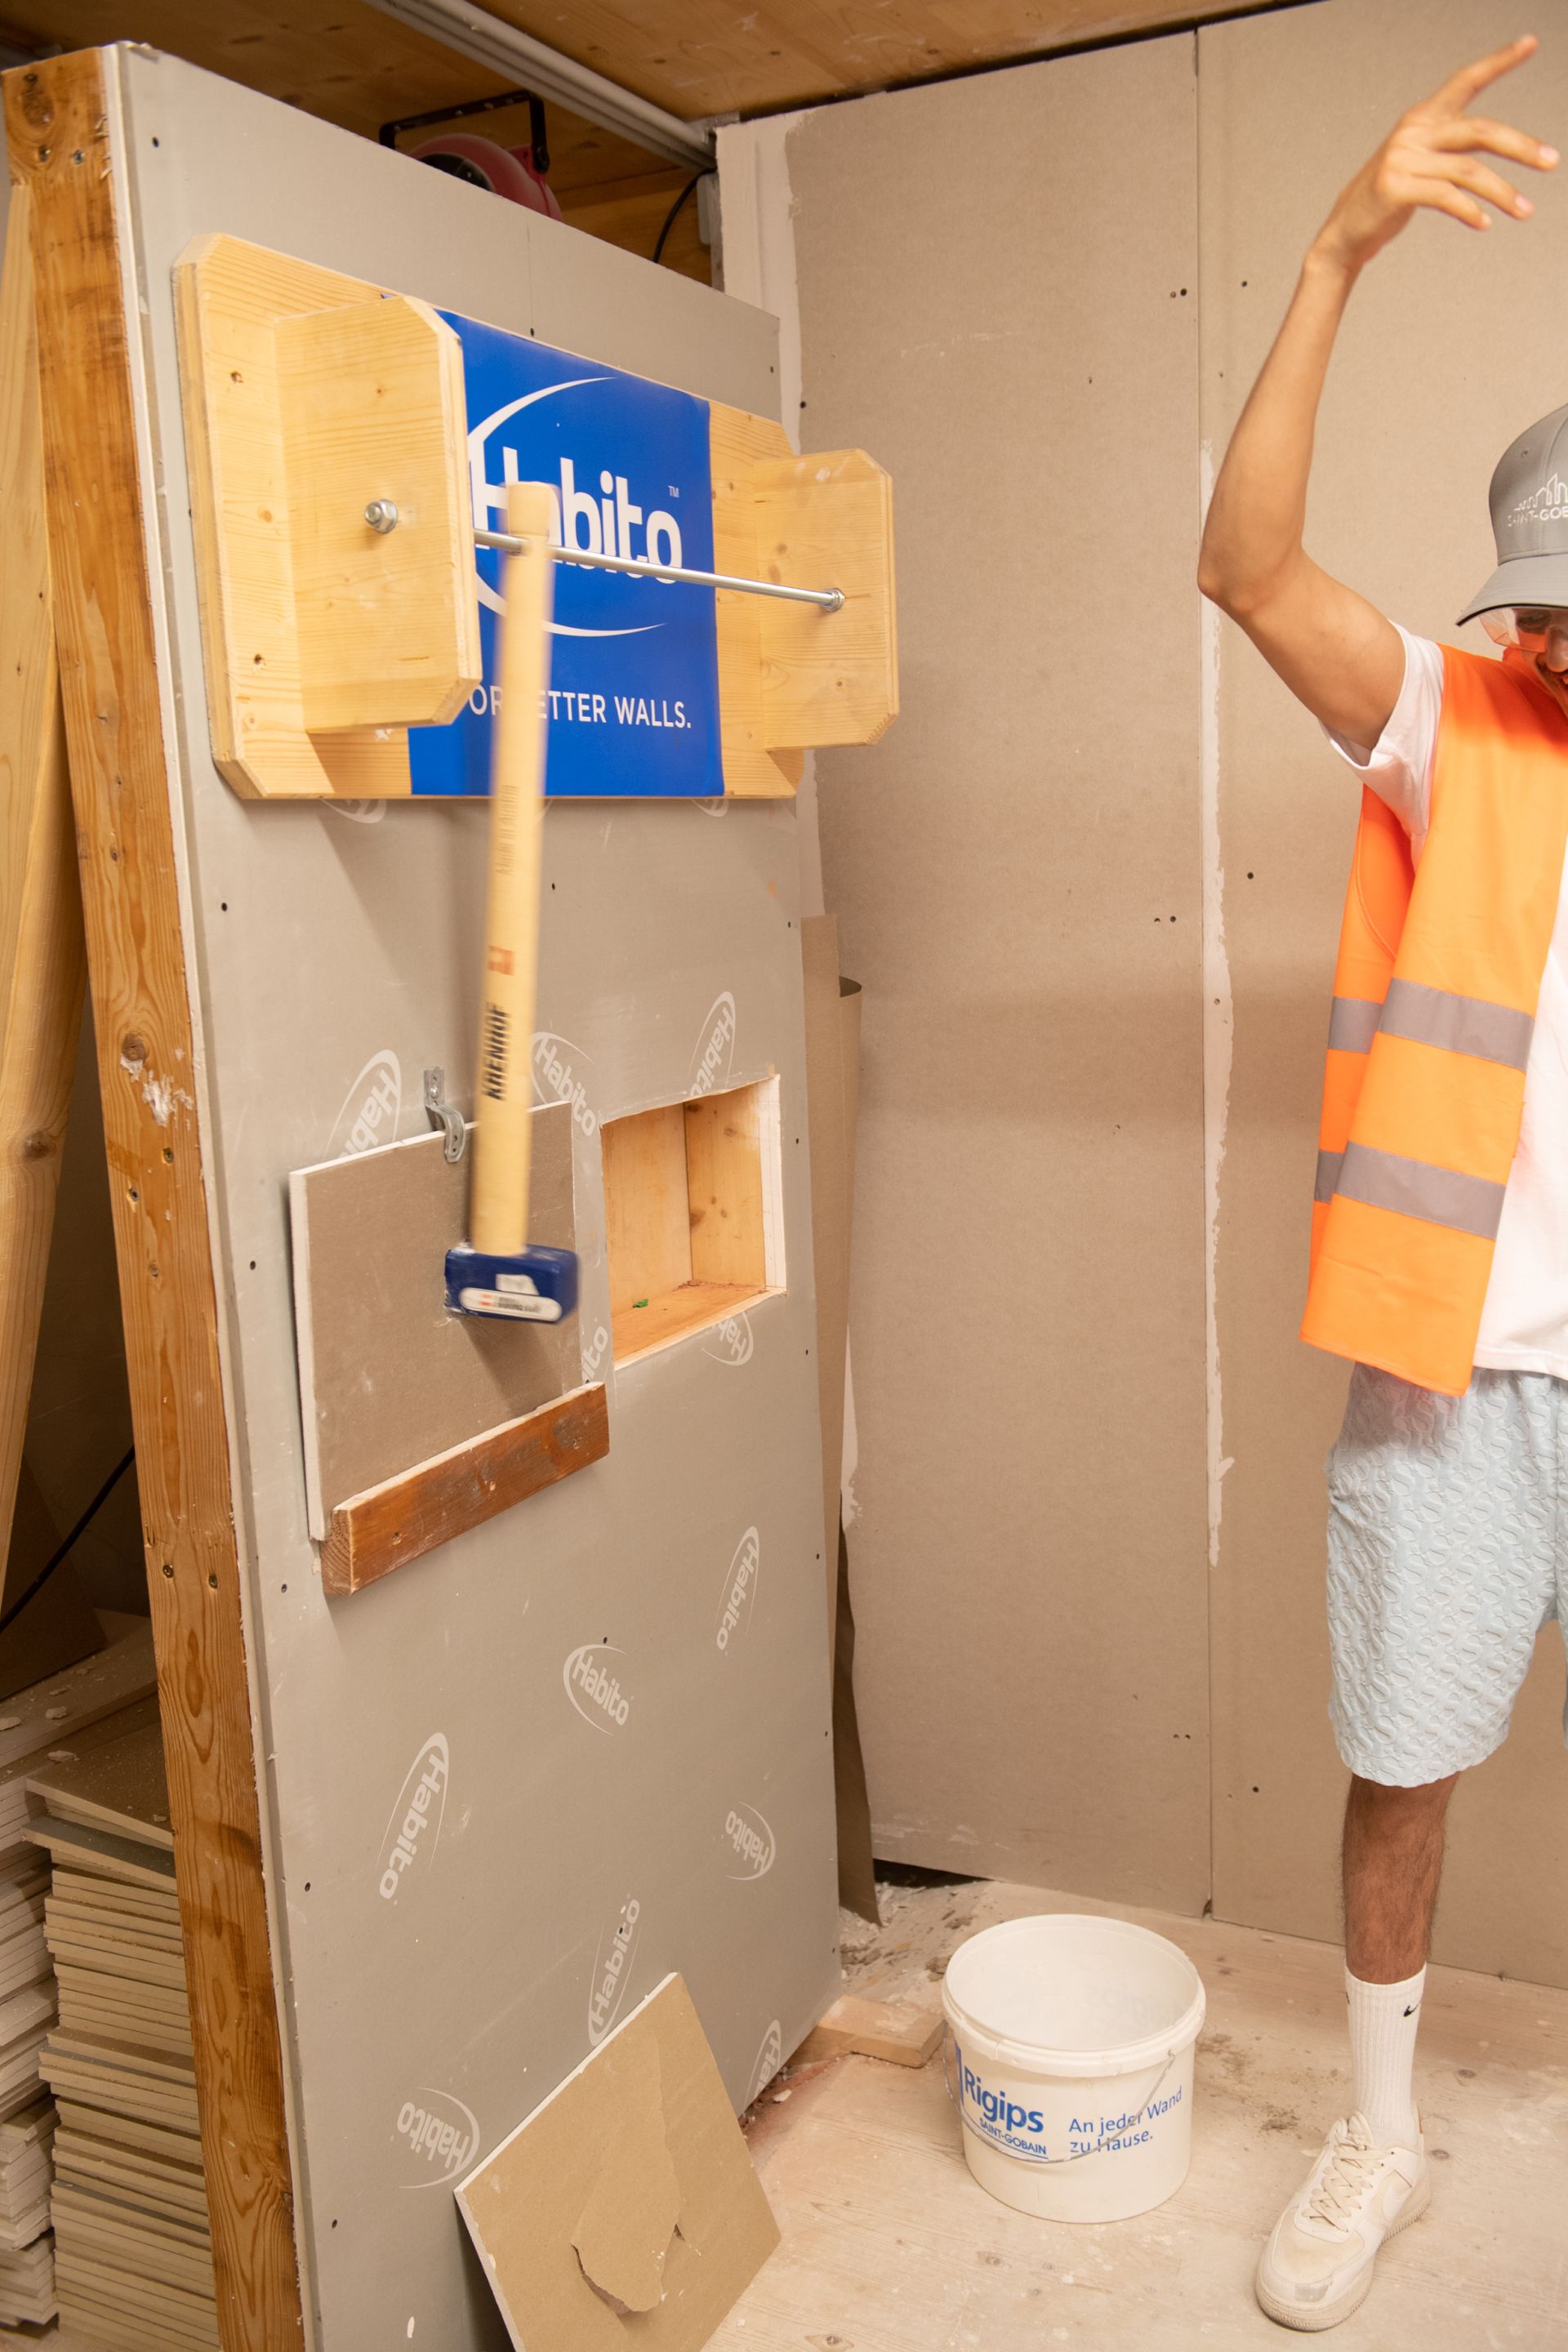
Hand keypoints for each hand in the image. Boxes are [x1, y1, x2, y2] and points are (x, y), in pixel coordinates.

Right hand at [1313, 35, 1556, 274]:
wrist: (1345, 233)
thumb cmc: (1387, 199)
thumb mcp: (1422, 165)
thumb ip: (1453, 148)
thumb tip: (1498, 144)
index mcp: (1422, 118)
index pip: (1465, 81)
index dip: (1498, 61)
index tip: (1530, 43)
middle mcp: (1413, 131)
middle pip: (1479, 131)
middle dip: (1520, 147)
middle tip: (1552, 161)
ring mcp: (1402, 158)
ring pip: (1468, 171)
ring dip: (1502, 193)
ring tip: (1525, 212)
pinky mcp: (1395, 188)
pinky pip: (1446, 197)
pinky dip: (1470, 212)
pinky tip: (1484, 224)